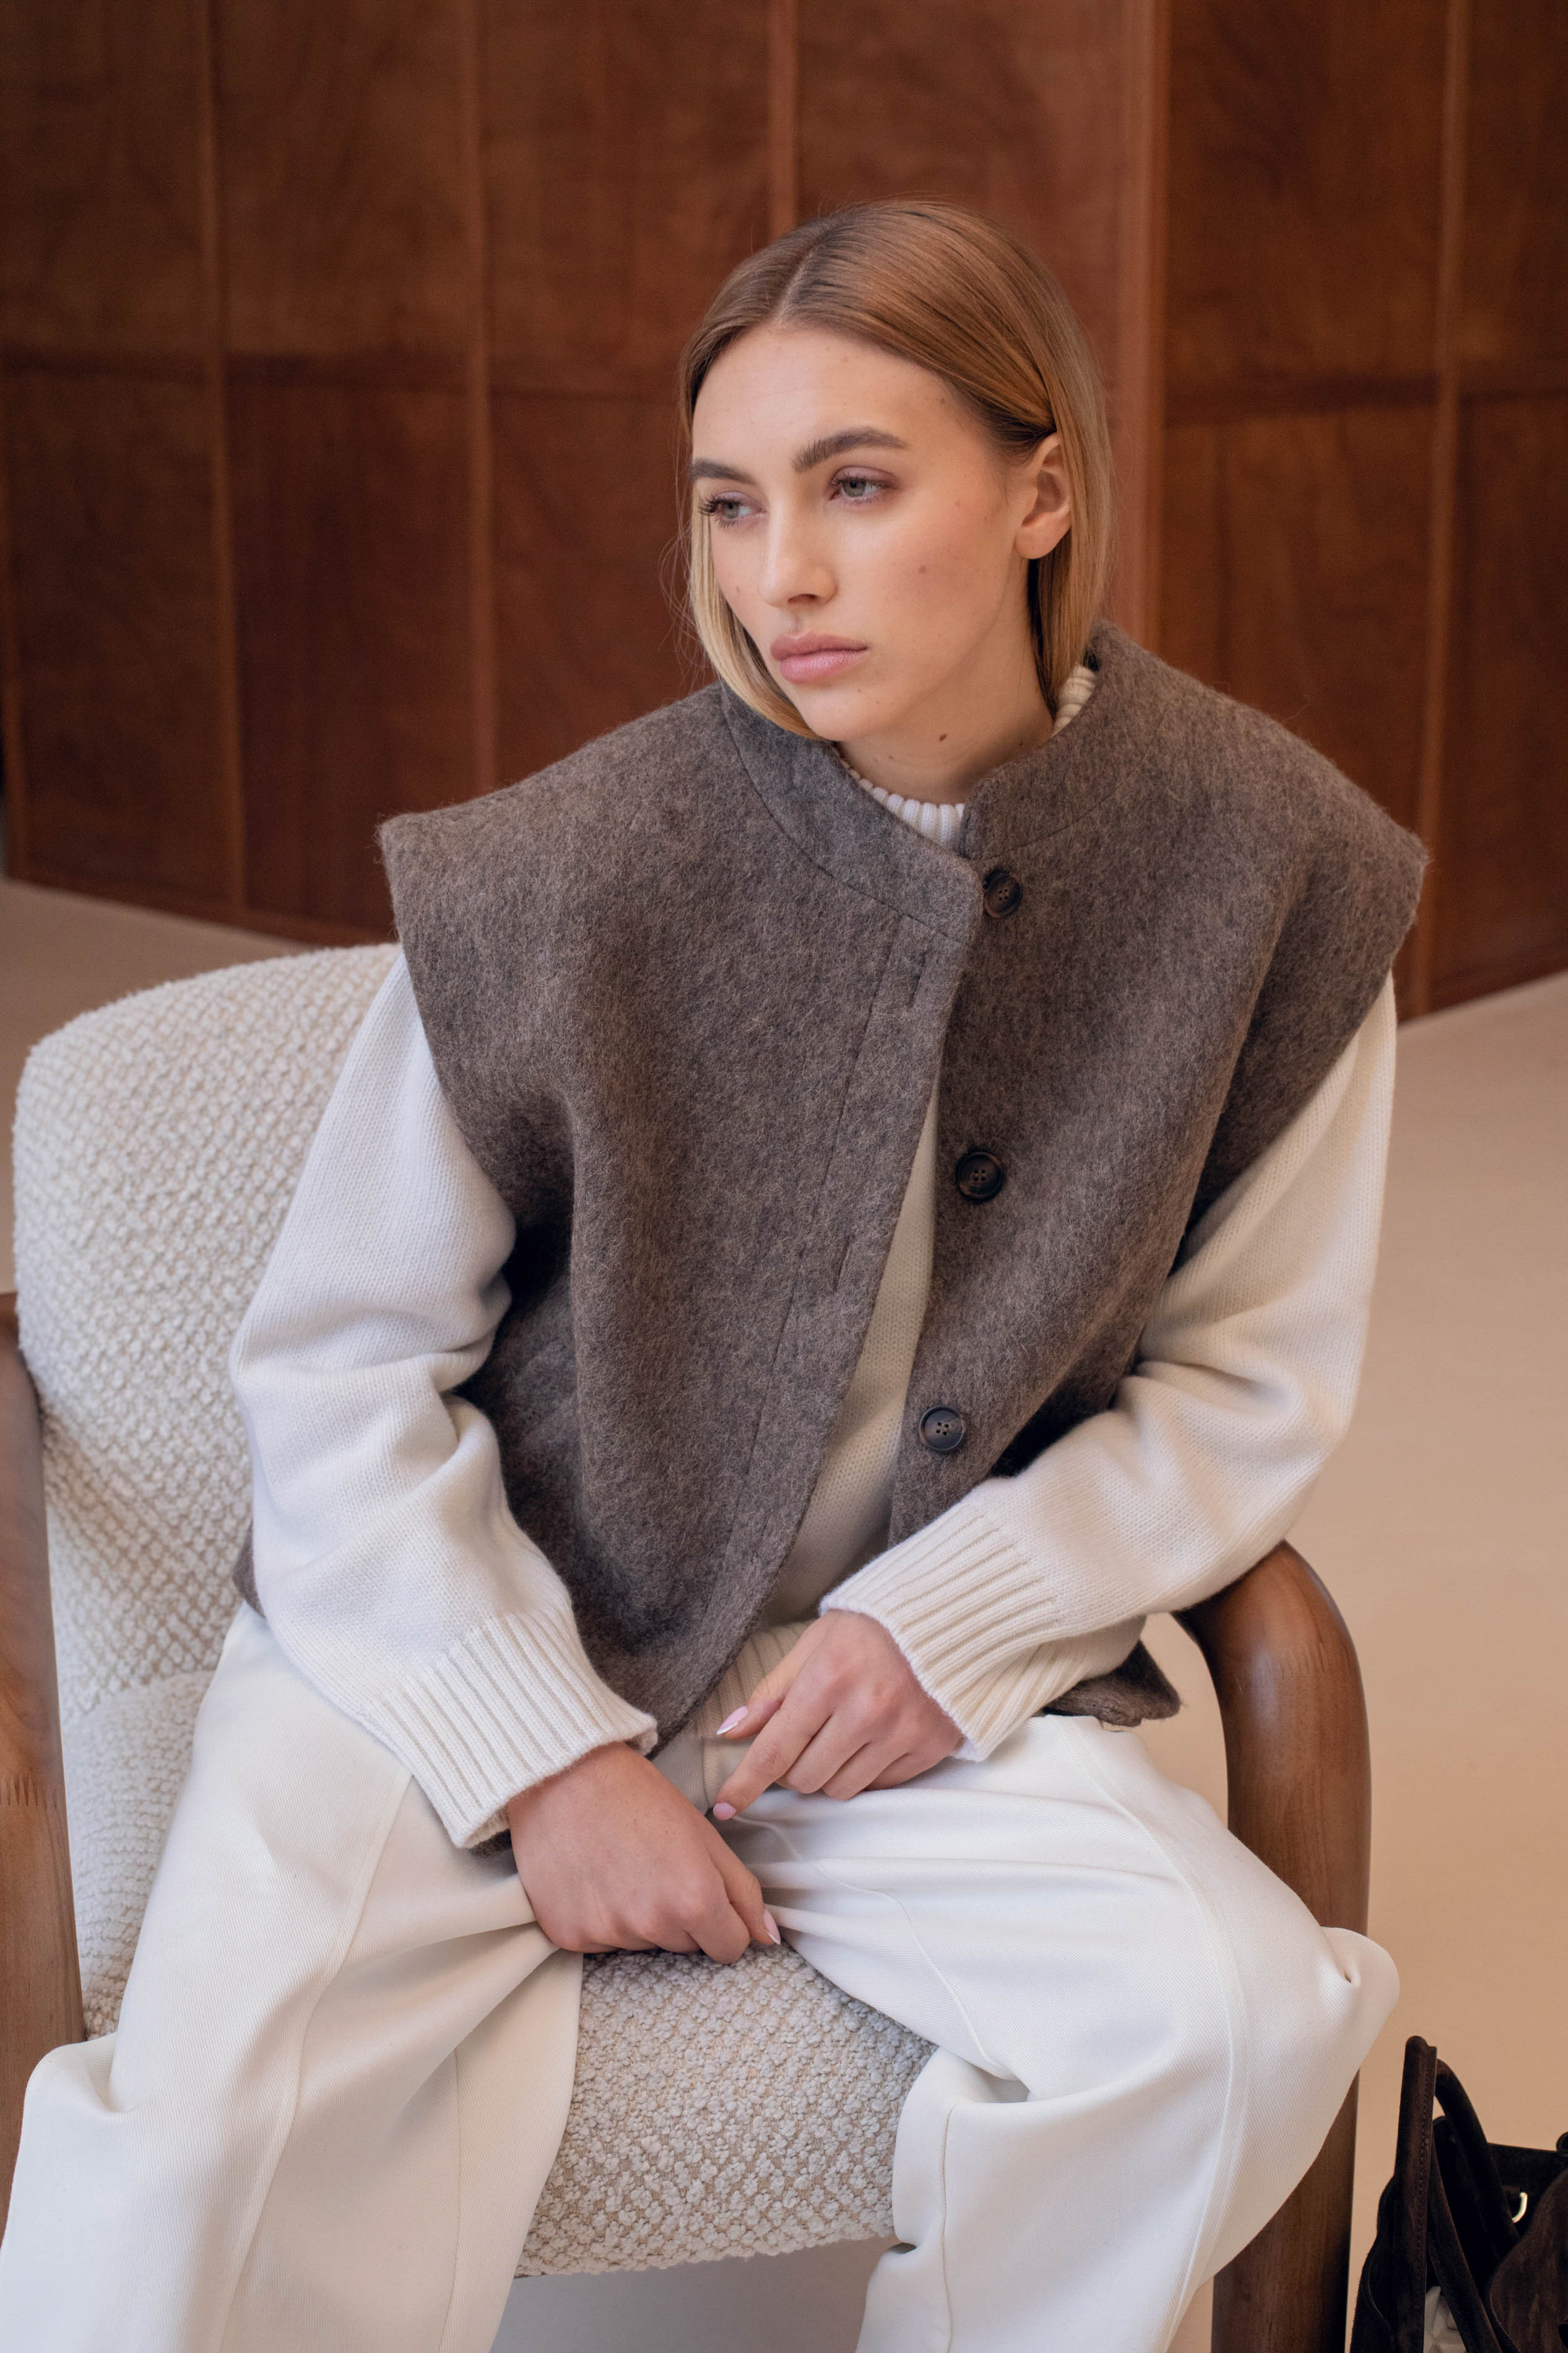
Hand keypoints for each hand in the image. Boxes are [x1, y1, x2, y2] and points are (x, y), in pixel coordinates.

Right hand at [506, 1743, 777, 1960]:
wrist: (564, 1775)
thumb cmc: (639, 1796)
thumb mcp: (704, 1834)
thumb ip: (742, 1890)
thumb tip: (767, 1939)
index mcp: (695, 1899)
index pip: (729, 1948)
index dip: (722, 1920)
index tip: (702, 1891)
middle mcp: (652, 1925)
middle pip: (686, 1946)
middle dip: (681, 1915)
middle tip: (657, 1866)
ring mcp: (608, 1933)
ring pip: (644, 1944)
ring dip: (641, 1917)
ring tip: (622, 1866)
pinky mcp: (569, 1936)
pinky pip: (602, 1942)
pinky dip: (603, 1917)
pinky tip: (594, 1878)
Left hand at [711, 1611, 960, 1819]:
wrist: (945, 1618)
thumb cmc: (871, 1627)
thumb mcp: (813, 1644)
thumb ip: (773, 1691)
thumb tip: (732, 1732)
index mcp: (828, 1679)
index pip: (775, 1750)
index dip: (745, 1784)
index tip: (724, 1807)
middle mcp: (866, 1711)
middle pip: (805, 1778)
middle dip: (792, 1768)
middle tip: (803, 1739)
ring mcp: (901, 1732)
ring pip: (841, 1789)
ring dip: (829, 1773)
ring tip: (840, 1736)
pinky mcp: (929, 1747)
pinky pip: (880, 1786)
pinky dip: (866, 1773)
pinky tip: (870, 1741)